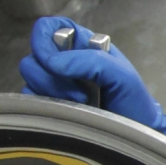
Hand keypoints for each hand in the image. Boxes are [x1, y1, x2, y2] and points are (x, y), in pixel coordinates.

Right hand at [20, 19, 165, 164]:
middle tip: (80, 94)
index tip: (54, 61)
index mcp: (82, 45)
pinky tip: (68, 114)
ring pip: (30, 79)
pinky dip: (45, 107)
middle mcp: (64, 62)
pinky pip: (30, 101)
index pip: (49, 27)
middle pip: (34, 57)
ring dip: (52, 92)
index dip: (44, 40)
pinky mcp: (48, 107)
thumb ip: (93, 61)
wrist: (135, 137)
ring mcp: (54, 86)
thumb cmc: (134, 103)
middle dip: (52, 77)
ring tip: (80, 104)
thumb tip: (53, 63)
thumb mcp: (123, 77)